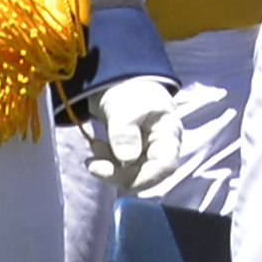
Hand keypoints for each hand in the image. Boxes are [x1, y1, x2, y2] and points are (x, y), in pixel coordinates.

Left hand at [82, 75, 182, 190]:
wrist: (117, 79)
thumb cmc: (128, 89)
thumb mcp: (125, 107)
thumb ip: (125, 133)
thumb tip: (126, 160)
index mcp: (168, 134)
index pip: (164, 166)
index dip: (145, 179)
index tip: (121, 181)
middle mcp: (160, 146)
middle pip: (144, 173)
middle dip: (118, 173)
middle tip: (93, 165)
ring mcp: (145, 150)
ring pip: (129, 171)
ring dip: (109, 166)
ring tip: (94, 144)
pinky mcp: (131, 152)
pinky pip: (119, 165)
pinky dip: (106, 160)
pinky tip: (96, 145)